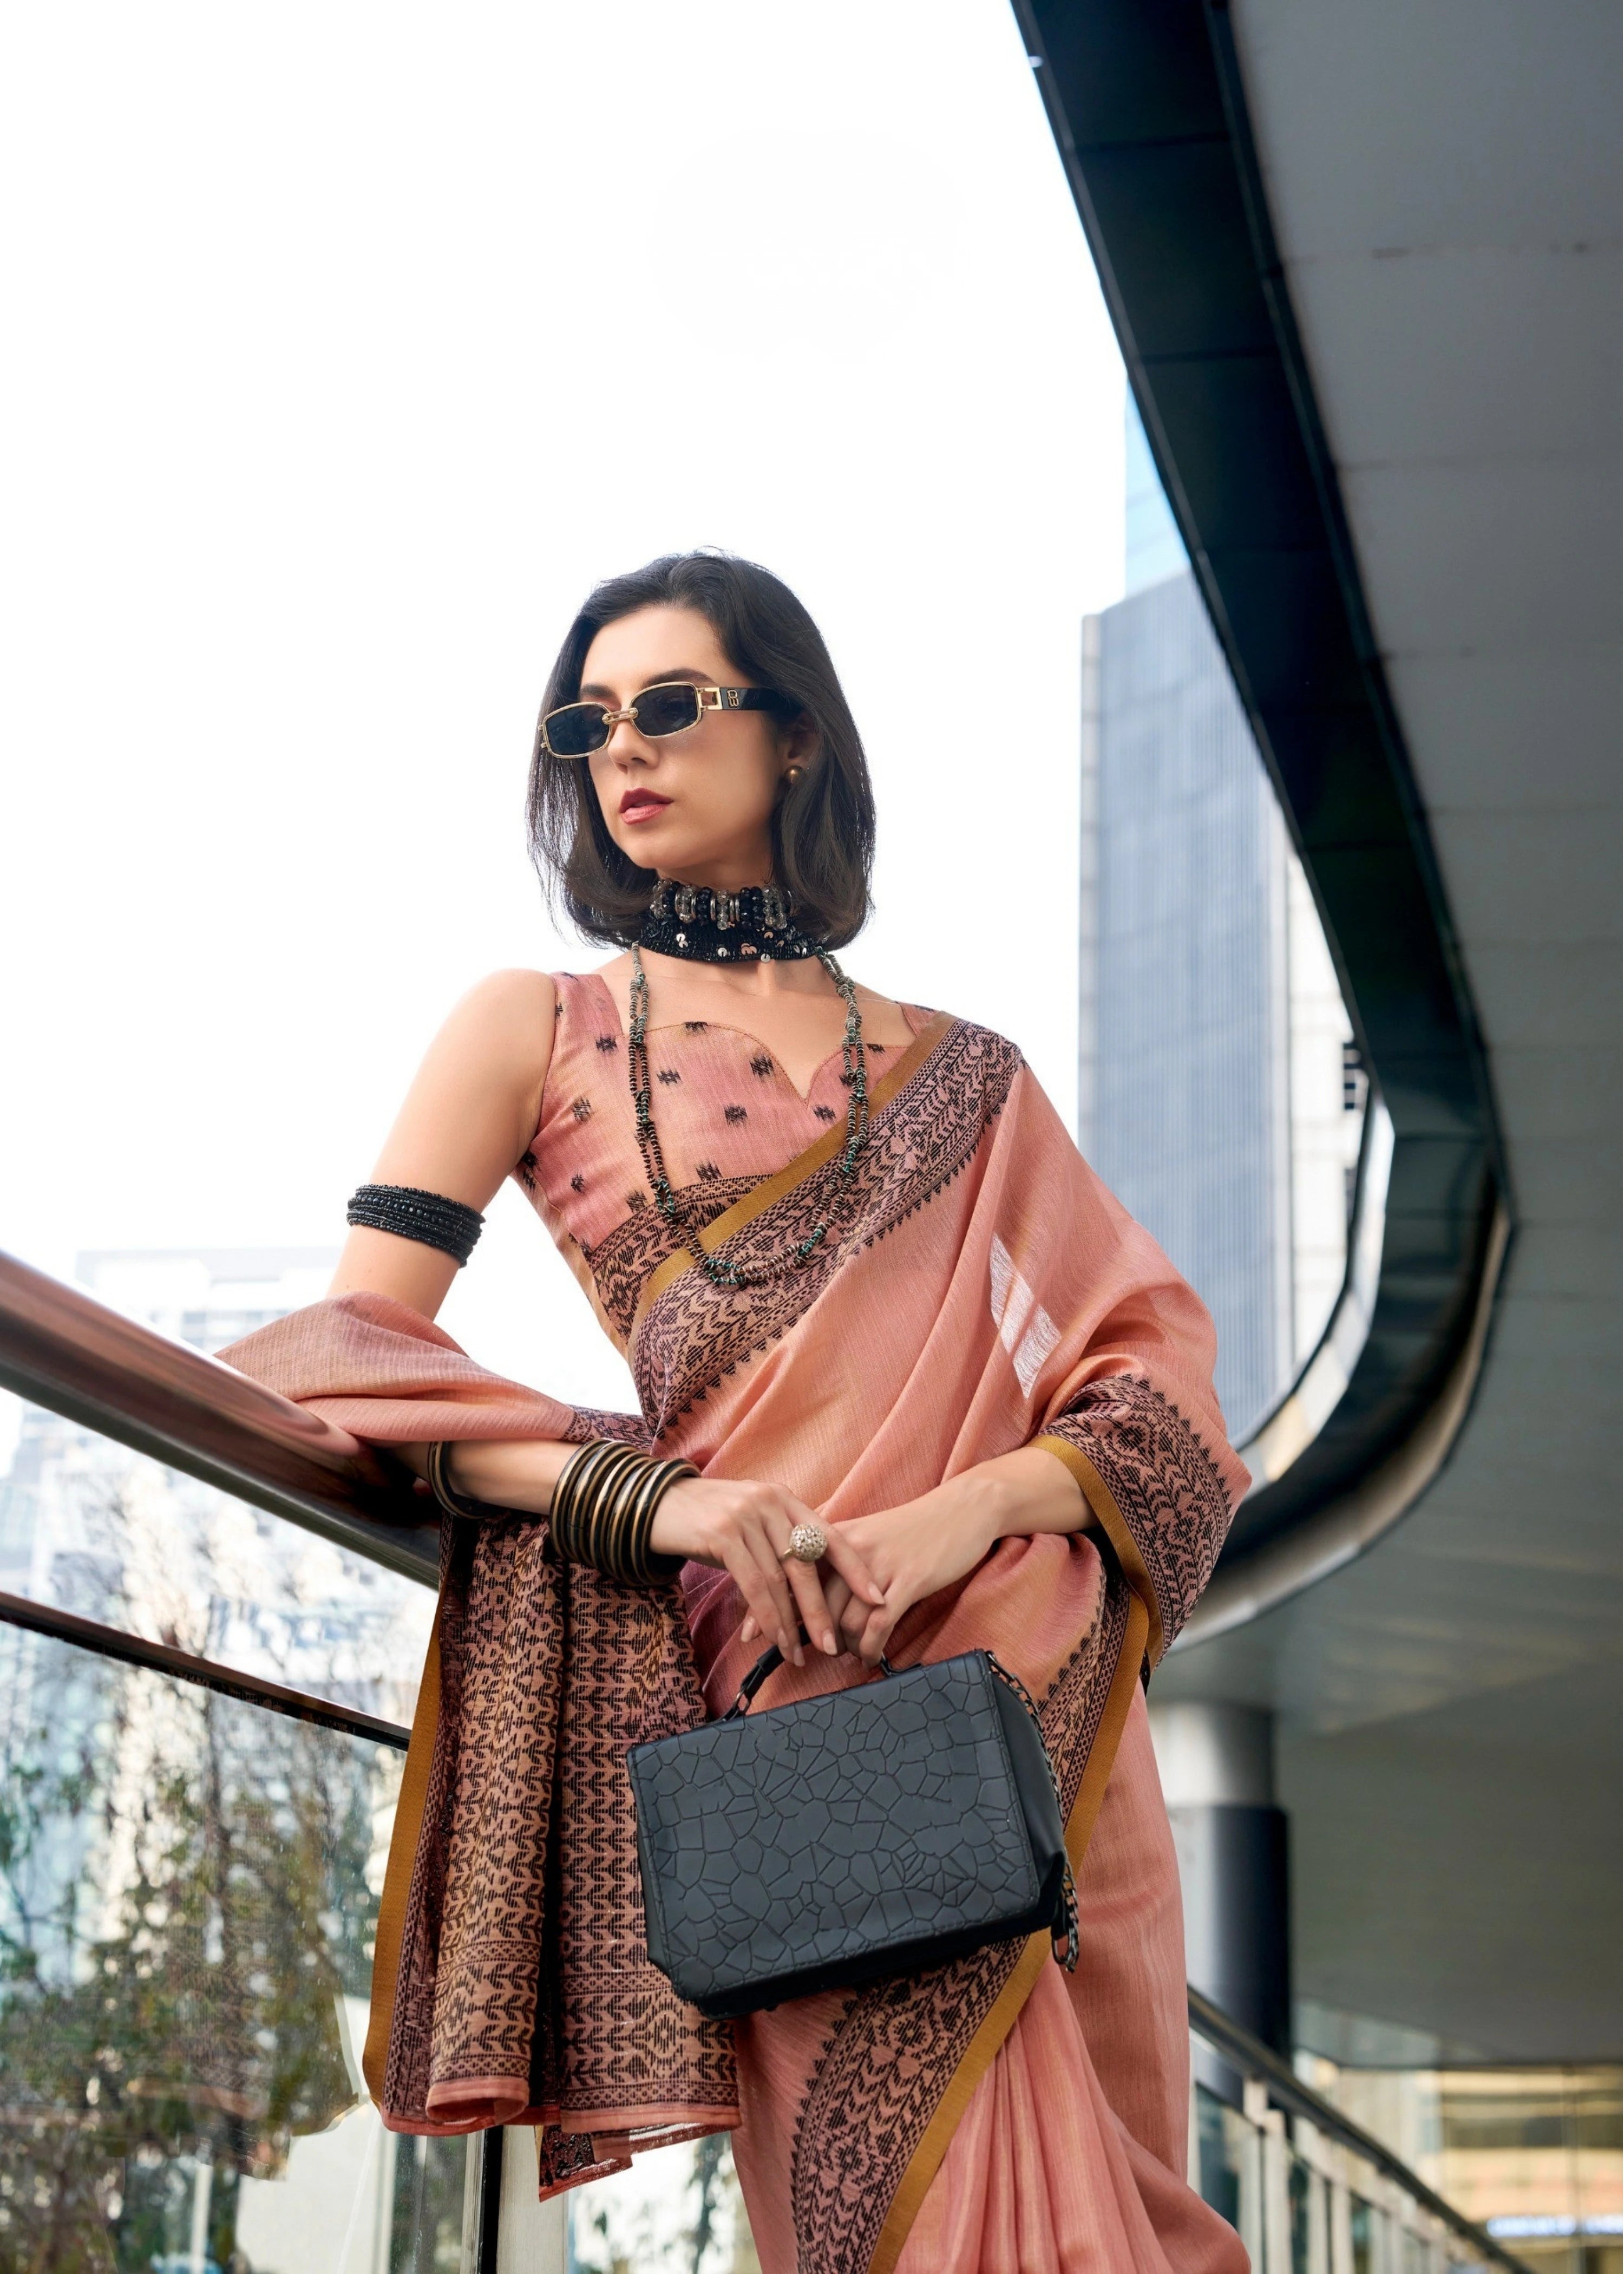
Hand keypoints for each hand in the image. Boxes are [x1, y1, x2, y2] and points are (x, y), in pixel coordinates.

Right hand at [649, 1476, 884, 1668]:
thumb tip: (807, 1586)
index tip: (877, 1598)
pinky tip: (769, 1638)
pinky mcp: (722, 1534)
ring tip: (798, 1654)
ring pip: (779, 1580)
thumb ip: (778, 1543)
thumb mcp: (750, 1523)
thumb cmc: (708, 1521)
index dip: (855, 1569)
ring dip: (790, 1623)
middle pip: (806, 1564)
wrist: (657, 1504)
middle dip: (822, 1609)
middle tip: (834, 1643)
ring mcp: (746, 1516)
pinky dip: (765, 1616)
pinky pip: (753, 1584)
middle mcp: (770, 1502)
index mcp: (784, 1499)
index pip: (830, 1535)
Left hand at [744, 1447, 1087, 1664]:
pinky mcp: (908, 1579)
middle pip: (811, 1603)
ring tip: (845, 1654)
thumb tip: (806, 1598)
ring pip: (843, 1619)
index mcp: (833, 1536)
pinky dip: (870, 1647)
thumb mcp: (865, 1538)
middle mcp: (849, 1549)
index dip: (767, 1606)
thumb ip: (834, 1562)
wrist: (961, 1509)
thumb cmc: (910, 1530)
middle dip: (802, 1636)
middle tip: (795, 1659)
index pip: (789, 1575)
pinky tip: (870, 1656)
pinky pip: (879, 1624)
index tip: (749, 1634)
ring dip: (841, 1645)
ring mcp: (879, 1565)